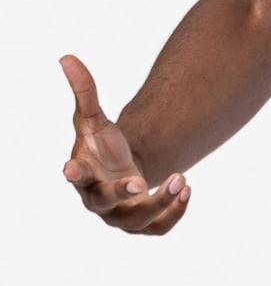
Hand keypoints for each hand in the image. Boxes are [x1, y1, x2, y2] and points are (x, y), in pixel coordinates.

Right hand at [61, 56, 190, 233]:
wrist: (121, 172)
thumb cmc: (103, 147)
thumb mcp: (94, 119)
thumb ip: (85, 91)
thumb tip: (67, 57)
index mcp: (83, 174)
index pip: (75, 175)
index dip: (73, 173)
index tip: (70, 169)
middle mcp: (97, 200)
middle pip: (105, 203)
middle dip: (124, 192)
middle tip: (142, 180)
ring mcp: (119, 217)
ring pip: (137, 220)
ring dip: (160, 203)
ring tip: (182, 180)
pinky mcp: (142, 225)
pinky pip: (158, 229)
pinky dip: (174, 213)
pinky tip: (187, 190)